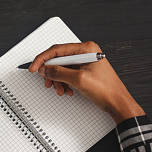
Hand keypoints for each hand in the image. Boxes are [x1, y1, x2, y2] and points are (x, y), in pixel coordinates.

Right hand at [28, 41, 144, 124]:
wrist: (117, 102)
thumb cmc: (106, 89)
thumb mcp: (78, 79)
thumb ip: (59, 72)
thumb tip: (45, 68)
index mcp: (87, 49)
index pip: (57, 50)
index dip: (43, 59)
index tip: (34, 67)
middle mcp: (86, 52)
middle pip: (59, 59)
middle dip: (51, 72)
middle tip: (48, 82)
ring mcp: (85, 61)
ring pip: (62, 68)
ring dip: (58, 80)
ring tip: (60, 89)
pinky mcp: (84, 70)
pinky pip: (67, 74)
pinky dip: (64, 83)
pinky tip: (67, 90)